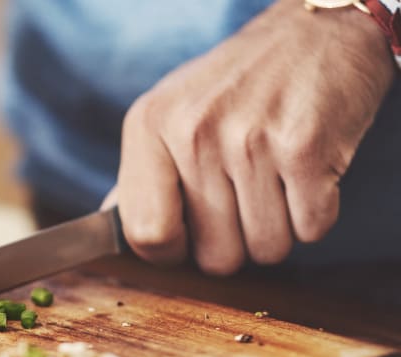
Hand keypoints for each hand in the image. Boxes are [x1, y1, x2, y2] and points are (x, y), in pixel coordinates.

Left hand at [105, 0, 395, 273]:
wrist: (316, 31)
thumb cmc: (237, 84)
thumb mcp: (170, 113)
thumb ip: (141, 175)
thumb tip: (109, 228)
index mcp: (148, 125)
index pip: (146, 234)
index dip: (172, 252)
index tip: (189, 238)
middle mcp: (192, 132)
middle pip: (215, 257)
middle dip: (235, 244)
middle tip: (244, 198)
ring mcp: (249, 140)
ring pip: (266, 249)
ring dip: (279, 229)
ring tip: (276, 180)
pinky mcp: (304, 148)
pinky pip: (311, 229)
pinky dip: (314, 214)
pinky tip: (305, 172)